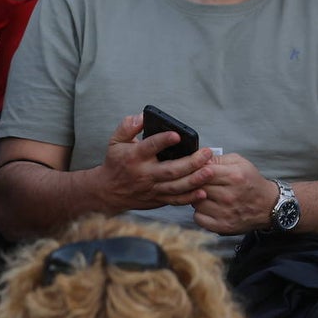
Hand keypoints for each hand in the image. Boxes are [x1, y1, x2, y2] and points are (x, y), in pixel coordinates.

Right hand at [95, 113, 214, 211]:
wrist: (108, 191)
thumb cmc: (115, 163)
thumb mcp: (115, 141)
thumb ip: (128, 126)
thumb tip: (142, 116)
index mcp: (134, 156)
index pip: (150, 147)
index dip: (163, 140)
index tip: (177, 135)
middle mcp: (144, 173)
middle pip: (171, 169)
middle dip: (191, 162)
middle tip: (206, 153)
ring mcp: (152, 188)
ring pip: (177, 186)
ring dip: (195, 179)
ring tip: (210, 171)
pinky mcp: (158, 199)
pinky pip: (176, 200)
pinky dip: (190, 198)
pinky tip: (203, 192)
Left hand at [191, 153, 276, 234]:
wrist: (269, 206)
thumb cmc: (251, 182)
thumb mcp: (239, 163)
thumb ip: (217, 158)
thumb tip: (197, 160)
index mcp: (234, 177)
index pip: (201, 171)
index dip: (196, 170)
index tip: (197, 171)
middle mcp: (229, 196)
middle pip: (196, 187)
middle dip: (195, 184)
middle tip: (202, 184)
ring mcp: (226, 213)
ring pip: (195, 202)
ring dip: (197, 199)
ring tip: (209, 196)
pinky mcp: (223, 226)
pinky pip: (198, 217)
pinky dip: (200, 213)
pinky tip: (209, 208)